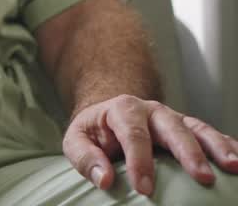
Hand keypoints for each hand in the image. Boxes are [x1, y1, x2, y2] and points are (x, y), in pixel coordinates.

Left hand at [63, 95, 237, 195]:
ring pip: (198, 129)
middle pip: (173, 127)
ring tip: (233, 166)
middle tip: (202, 178)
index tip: (144, 189)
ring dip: (218, 147)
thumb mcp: (76, 140)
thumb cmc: (94, 133)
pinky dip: (227, 145)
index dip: (139, 162)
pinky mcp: (189, 129)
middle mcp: (153, 110)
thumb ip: (84, 158)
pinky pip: (212, 135)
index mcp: (123, 109)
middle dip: (188, 152)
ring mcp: (174, 118)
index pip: (133, 134)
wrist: (108, 116)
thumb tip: (104, 179)